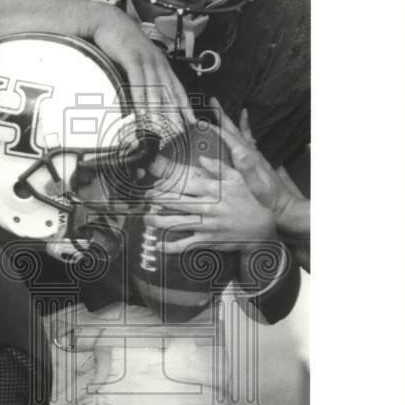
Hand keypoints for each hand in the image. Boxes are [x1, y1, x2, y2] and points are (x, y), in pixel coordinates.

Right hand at [90, 6, 192, 139]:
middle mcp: (158, 62)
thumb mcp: (138, 60)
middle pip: (169, 91)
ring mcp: (146, 59)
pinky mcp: (132, 57)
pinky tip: (141, 109)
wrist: (109, 21)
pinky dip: (140, 96)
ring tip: (160, 127)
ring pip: (155, 88)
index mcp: (161, 64)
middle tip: (179, 131)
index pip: (177, 88)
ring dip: (158, 109)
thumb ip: (144, 76)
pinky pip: (138, 80)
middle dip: (175, 113)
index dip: (185, 106)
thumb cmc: (122, 43)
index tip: (191, 122)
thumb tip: (146, 96)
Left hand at [145, 156, 277, 253]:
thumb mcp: (236, 179)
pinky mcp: (208, 240)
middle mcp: (208, 207)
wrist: (260, 227)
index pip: (184, 186)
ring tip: (146, 218)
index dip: (167, 186)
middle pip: (177, 203)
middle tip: (144, 198)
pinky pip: (186, 245)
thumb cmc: (247, 201)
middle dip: (158, 200)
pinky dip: (171, 247)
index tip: (155, 186)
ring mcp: (207, 225)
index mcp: (213, 191)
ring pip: (177, 223)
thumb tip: (202, 158)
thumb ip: (218, 168)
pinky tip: (159, 246)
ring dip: (159, 221)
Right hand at [204, 99, 305, 230]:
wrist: (283, 204)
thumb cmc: (268, 198)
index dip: (214, 128)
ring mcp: (254, 154)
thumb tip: (237, 152)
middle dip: (222, 115)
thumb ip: (245, 167)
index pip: (228, 137)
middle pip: (233, 129)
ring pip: (238, 131)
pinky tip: (244, 117)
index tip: (200, 121)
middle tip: (212, 100)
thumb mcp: (255, 184)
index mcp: (247, 156)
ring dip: (229, 118)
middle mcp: (251, 152)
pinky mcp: (256, 159)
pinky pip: (248, 137)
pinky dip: (245, 126)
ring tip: (220, 107)